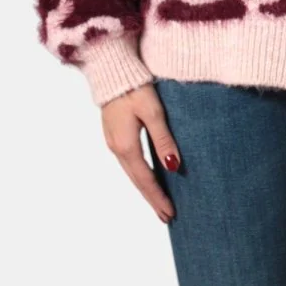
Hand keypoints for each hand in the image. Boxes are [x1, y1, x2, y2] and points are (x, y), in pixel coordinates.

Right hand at [101, 83, 182, 223]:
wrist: (111, 69)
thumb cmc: (134, 86)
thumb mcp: (153, 112)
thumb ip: (163, 140)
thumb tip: (173, 167)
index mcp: (126, 146)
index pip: (145, 180)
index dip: (158, 198)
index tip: (170, 214)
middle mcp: (117, 148)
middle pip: (137, 180)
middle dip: (152, 198)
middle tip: (167, 216)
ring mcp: (113, 141)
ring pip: (132, 172)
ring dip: (145, 187)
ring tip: (159, 201)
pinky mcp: (114, 133)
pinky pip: (128, 161)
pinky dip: (139, 174)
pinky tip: (147, 176)